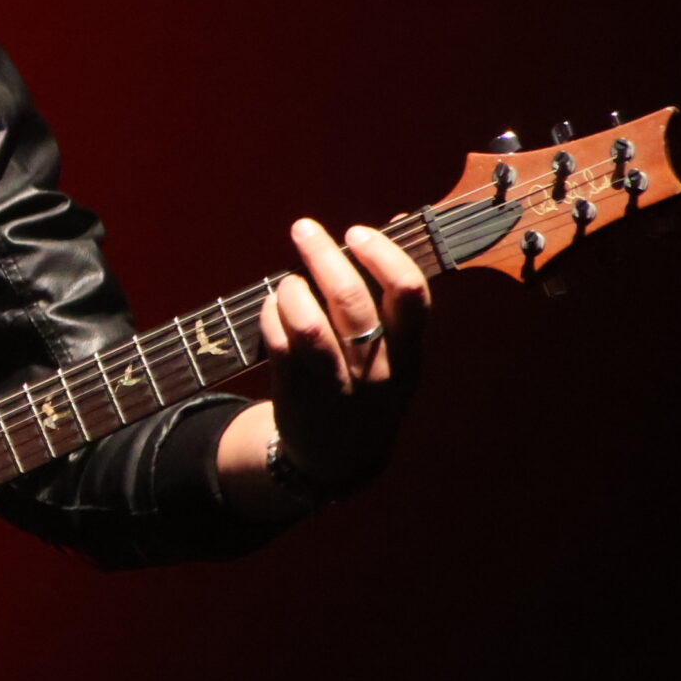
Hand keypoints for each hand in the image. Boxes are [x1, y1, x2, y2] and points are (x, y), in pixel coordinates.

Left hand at [255, 218, 429, 494]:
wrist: (339, 459)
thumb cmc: (368, 383)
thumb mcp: (396, 349)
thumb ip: (393, 292)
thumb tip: (394, 221)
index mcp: (410, 354)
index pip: (410, 294)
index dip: (383, 255)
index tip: (356, 232)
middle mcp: (379, 371)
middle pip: (352, 302)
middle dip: (323, 256)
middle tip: (303, 229)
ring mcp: (337, 386)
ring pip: (309, 323)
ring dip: (292, 288)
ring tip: (289, 281)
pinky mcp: (298, 395)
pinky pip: (279, 342)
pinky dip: (271, 314)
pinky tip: (273, 305)